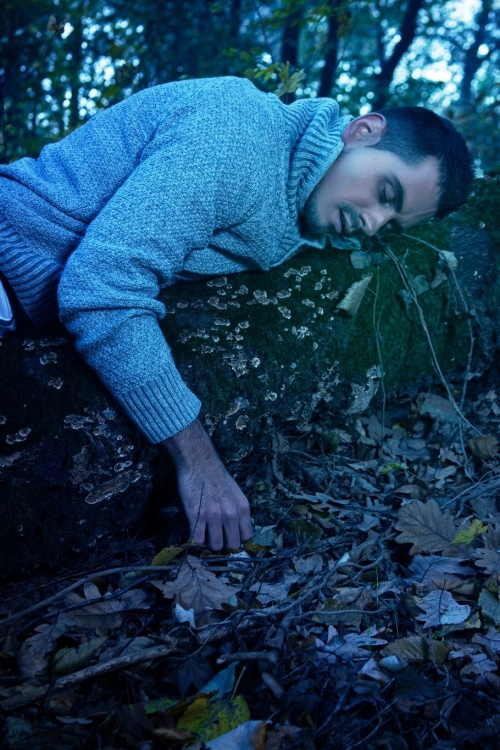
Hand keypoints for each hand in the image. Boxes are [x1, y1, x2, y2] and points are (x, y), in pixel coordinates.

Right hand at [162, 419, 252, 550]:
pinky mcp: (197, 516)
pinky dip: (196, 540)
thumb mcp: (236, 494)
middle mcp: (231, 514)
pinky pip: (198, 539)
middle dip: (225, 546)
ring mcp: (214, 516)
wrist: (200, 463)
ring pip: (215, 546)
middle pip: (232, 545)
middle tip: (217, 540)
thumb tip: (236, 532)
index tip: (230, 539)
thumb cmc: (217, 478)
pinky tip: (196, 532)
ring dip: (209, 544)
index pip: (246, 537)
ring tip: (205, 536)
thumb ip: (238, 512)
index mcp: (243, 508)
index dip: (238, 541)